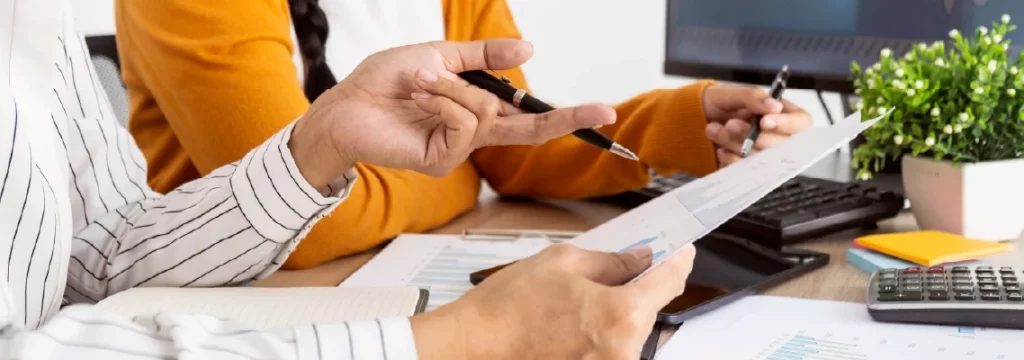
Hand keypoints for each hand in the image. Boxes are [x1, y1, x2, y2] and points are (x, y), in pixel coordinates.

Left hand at [289, 39, 615, 187]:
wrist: (346, 104)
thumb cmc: (386, 82)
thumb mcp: (441, 55)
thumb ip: (484, 57)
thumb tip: (528, 49)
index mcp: (476, 109)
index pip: (526, 114)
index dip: (562, 113)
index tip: (599, 111)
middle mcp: (472, 132)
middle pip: (530, 130)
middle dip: (565, 118)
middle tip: (602, 111)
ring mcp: (458, 149)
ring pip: (486, 113)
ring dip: (454, 87)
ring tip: (422, 81)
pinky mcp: (442, 160)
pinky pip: (463, 123)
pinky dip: (444, 100)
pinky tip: (422, 96)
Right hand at [411, 243, 696, 358]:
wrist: (470, 348)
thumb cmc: (508, 307)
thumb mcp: (562, 262)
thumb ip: (612, 261)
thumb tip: (640, 260)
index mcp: (621, 316)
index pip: (669, 283)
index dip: (678, 262)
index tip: (681, 253)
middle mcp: (623, 353)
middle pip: (649, 312)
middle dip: (638, 290)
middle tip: (613, 273)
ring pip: (629, 335)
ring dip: (615, 316)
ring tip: (573, 306)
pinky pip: (610, 352)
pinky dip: (599, 336)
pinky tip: (571, 325)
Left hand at [702, 84, 811, 165]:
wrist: (691, 121)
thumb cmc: (716, 103)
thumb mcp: (731, 94)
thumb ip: (753, 97)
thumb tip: (775, 107)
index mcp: (780, 114)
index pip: (801, 122)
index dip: (787, 124)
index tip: (764, 122)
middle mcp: (775, 136)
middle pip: (781, 145)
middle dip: (753, 136)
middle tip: (730, 124)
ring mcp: (762, 155)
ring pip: (762, 159)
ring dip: (736, 145)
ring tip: (715, 129)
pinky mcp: (747, 169)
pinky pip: (746, 172)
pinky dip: (730, 160)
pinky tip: (719, 149)